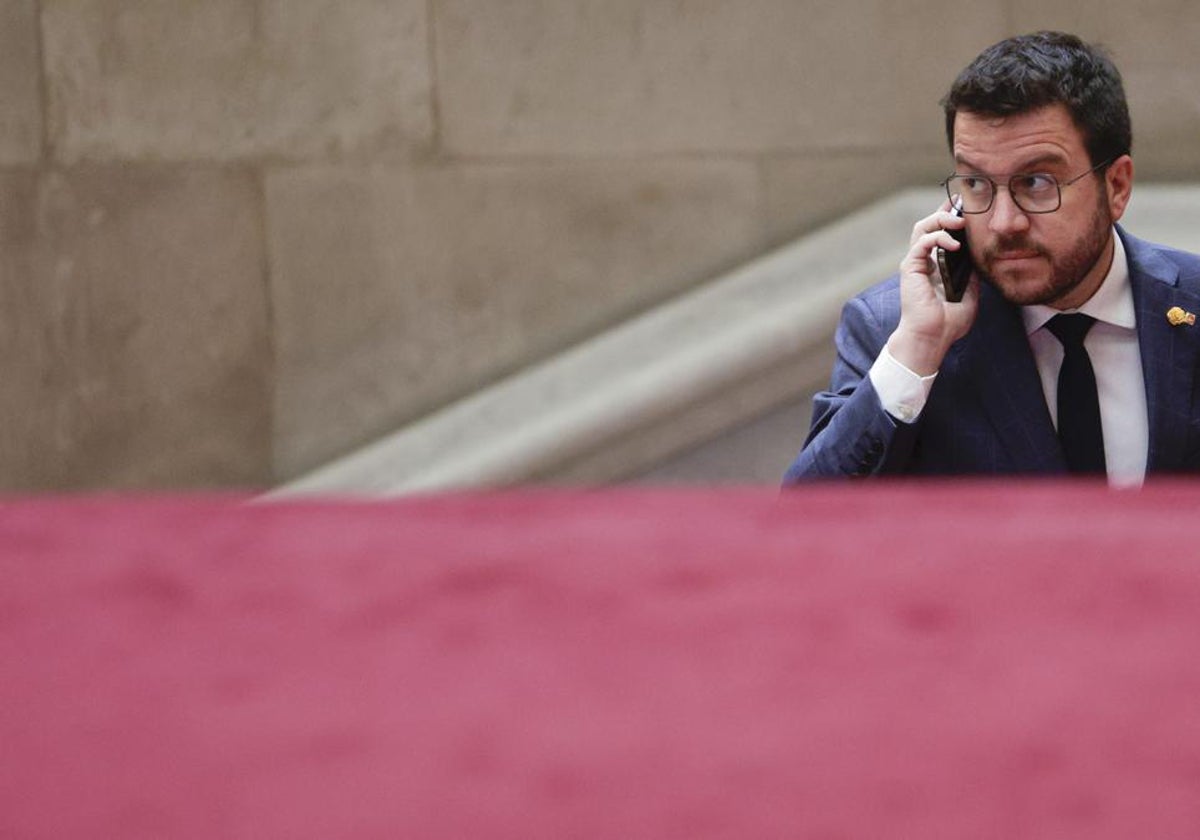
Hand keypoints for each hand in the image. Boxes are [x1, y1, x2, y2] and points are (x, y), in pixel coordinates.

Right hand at [886, 199, 980, 374]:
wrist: (932, 338)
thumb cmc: (948, 324)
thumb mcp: (970, 294)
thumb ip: (973, 275)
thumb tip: (982, 258)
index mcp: (935, 266)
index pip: (940, 233)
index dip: (951, 217)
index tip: (967, 207)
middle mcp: (922, 261)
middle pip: (929, 224)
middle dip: (946, 211)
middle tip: (963, 206)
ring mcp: (914, 263)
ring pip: (922, 227)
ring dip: (940, 219)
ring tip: (959, 221)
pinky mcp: (910, 268)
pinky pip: (922, 242)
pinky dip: (938, 238)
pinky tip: (954, 244)